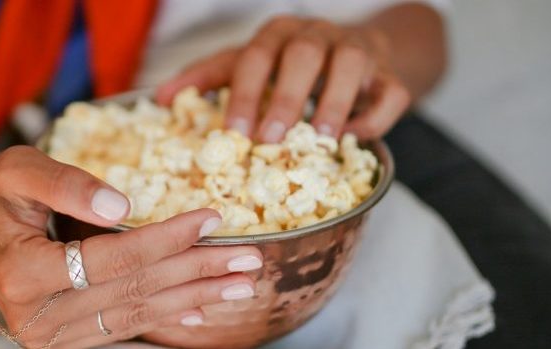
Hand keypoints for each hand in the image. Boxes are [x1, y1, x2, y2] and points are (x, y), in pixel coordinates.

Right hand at [0, 146, 262, 347]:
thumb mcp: (18, 171)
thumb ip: (68, 184)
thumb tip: (125, 206)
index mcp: (24, 270)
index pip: (114, 257)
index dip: (169, 238)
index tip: (212, 218)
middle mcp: (37, 315)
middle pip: (135, 291)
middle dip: (197, 272)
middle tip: (248, 260)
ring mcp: (50, 336)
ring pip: (136, 316)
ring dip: (193, 299)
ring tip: (239, 286)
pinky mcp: (63, 340)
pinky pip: (122, 331)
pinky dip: (165, 319)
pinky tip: (200, 312)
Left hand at [157, 16, 410, 141]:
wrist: (363, 53)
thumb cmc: (294, 66)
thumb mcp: (248, 66)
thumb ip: (208, 79)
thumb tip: (158, 98)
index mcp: (278, 34)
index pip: (256, 55)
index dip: (244, 92)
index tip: (235, 131)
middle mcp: (317, 35)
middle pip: (303, 54)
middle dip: (286, 96)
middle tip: (270, 138)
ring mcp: (358, 50)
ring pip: (353, 62)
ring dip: (335, 100)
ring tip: (319, 136)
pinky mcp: (391, 73)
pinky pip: (391, 90)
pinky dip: (375, 116)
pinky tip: (354, 139)